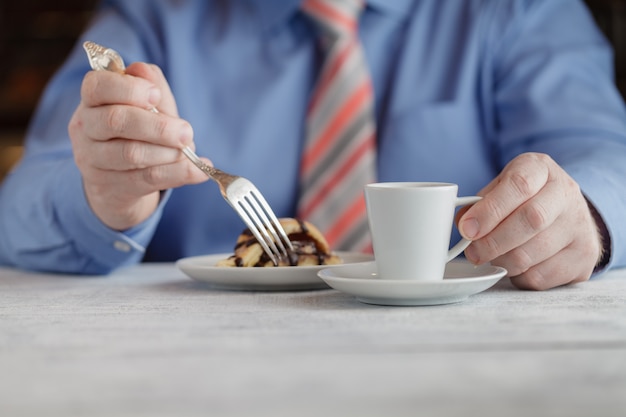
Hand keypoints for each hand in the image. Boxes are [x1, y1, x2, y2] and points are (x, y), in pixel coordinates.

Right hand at [68, 62, 207, 229]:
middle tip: (186, 131)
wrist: (119, 184)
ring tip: (188, 151)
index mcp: (92, 100)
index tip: (155, 95)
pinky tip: (199, 171)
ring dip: (169, 152)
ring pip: (131, 153)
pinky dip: (178, 174)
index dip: (128, 89)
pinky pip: (147, 179)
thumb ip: (150, 86)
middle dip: (158, 126)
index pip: (97, 86)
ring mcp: (93, 161)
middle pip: (116, 121)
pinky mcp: (110, 187)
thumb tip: (144, 69)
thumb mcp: (146, 107)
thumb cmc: (136, 134)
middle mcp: (86, 129)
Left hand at [457, 152, 603, 289]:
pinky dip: (519, 277)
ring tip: (491, 259)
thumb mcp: (500, 188)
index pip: (519, 185)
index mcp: (541, 168)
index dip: (489, 210)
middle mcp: (566, 193)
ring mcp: (581, 225)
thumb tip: (463, 226)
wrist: (565, 211)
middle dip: (493, 242)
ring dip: (503, 262)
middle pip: (531, 220)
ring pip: (534, 254)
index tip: (467, 229)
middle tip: (473, 253)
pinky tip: (514, 267)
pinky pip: (542, 277)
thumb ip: (479, 204)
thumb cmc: (522, 199)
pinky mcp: (585, 256)